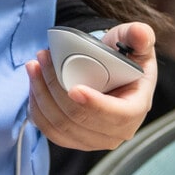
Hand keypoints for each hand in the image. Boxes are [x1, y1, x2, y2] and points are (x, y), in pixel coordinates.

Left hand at [25, 23, 156, 150]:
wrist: (108, 71)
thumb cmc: (123, 57)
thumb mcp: (134, 41)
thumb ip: (139, 36)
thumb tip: (141, 34)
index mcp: (135, 108)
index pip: (117, 115)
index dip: (95, 105)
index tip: (74, 89)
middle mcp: (116, 131)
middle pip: (80, 120)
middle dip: (56, 89)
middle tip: (44, 58)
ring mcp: (93, 139)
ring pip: (60, 125)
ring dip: (42, 95)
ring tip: (34, 66)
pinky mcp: (72, 139)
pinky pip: (49, 130)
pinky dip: (37, 108)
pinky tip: (33, 84)